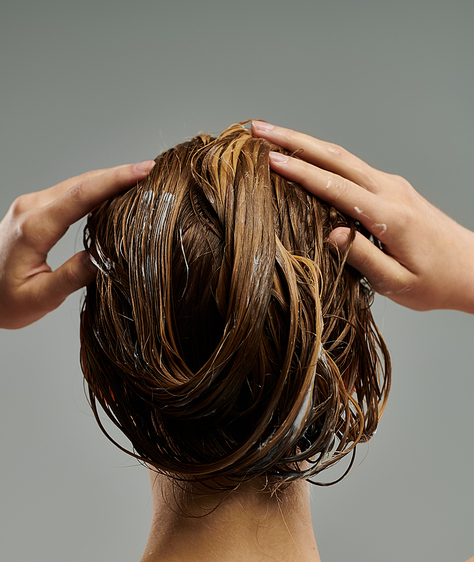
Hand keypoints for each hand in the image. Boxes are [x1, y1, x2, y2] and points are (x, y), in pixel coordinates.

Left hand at [0, 161, 154, 329]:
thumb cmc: (1, 300)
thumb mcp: (39, 298)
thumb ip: (71, 278)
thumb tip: (103, 259)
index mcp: (35, 227)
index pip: (82, 195)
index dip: (115, 181)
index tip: (143, 171)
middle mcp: (32, 209)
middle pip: (82, 182)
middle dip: (119, 175)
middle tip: (153, 172)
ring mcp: (31, 206)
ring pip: (76, 185)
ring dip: (107, 180)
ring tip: (140, 180)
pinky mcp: (33, 211)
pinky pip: (69, 193)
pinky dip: (94, 190)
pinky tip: (112, 194)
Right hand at [251, 121, 473, 312]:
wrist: (472, 269)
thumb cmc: (435, 283)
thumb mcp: (397, 283)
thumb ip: (363, 258)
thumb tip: (330, 234)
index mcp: (389, 215)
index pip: (334, 186)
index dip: (298, 172)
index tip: (267, 159)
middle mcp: (390, 190)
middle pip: (334, 156)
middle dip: (293, 140)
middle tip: (258, 129)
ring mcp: (392, 185)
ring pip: (342, 156)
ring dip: (305, 143)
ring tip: (272, 136)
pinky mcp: (393, 189)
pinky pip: (351, 167)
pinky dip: (322, 157)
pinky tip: (305, 157)